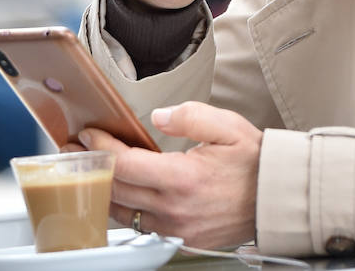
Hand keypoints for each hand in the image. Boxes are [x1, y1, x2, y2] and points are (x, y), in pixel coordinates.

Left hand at [80, 102, 261, 247]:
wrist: (277, 198)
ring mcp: (175, 228)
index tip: (89, 133)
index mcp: (183, 179)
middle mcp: (174, 208)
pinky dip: (125, 208)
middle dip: (91, 166)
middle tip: (78, 149)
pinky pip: (140, 225)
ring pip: (122, 212)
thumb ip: (191, 116)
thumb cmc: (255, 163)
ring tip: (91, 170)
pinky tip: (121, 192)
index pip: (124, 165)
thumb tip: (158, 116)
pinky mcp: (180, 239)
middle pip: (115, 188)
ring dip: (103, 189)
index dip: (100, 147)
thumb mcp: (228, 127)